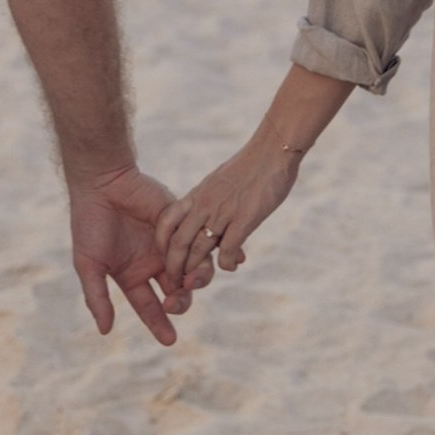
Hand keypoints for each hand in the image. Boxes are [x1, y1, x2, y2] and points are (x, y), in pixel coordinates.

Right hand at [71, 166, 206, 346]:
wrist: (102, 183)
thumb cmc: (90, 224)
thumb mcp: (89, 265)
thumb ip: (97, 297)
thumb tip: (105, 331)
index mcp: (132, 276)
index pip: (151, 307)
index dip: (160, 325)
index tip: (170, 341)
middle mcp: (154, 263)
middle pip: (178, 293)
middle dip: (180, 302)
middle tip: (175, 301)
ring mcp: (170, 243)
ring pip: (194, 270)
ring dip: (196, 281)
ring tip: (190, 281)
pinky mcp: (182, 222)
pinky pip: (202, 240)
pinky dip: (212, 252)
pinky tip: (218, 258)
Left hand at [157, 130, 303, 289]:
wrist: (273, 151)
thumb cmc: (251, 166)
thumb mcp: (220, 182)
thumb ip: (211, 200)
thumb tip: (210, 219)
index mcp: (197, 195)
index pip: (166, 221)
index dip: (161, 243)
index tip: (164, 257)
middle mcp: (205, 204)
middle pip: (178, 242)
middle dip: (173, 267)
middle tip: (174, 283)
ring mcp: (223, 212)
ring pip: (199, 249)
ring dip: (195, 271)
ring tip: (194, 283)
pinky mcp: (244, 219)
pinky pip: (227, 250)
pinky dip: (225, 263)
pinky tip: (230, 267)